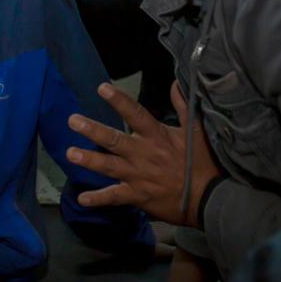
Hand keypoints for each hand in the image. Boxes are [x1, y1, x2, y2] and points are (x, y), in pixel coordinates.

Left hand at [67, 81, 219, 226]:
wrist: (210, 198)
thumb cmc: (202, 163)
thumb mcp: (196, 132)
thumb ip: (183, 106)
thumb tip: (175, 82)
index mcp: (157, 137)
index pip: (136, 114)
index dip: (119, 101)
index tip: (101, 88)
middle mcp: (144, 154)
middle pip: (114, 140)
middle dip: (92, 130)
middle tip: (72, 120)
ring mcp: (138, 176)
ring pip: (109, 166)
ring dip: (89, 160)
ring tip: (70, 154)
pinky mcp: (138, 196)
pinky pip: (114, 197)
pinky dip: (98, 199)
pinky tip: (82, 199)